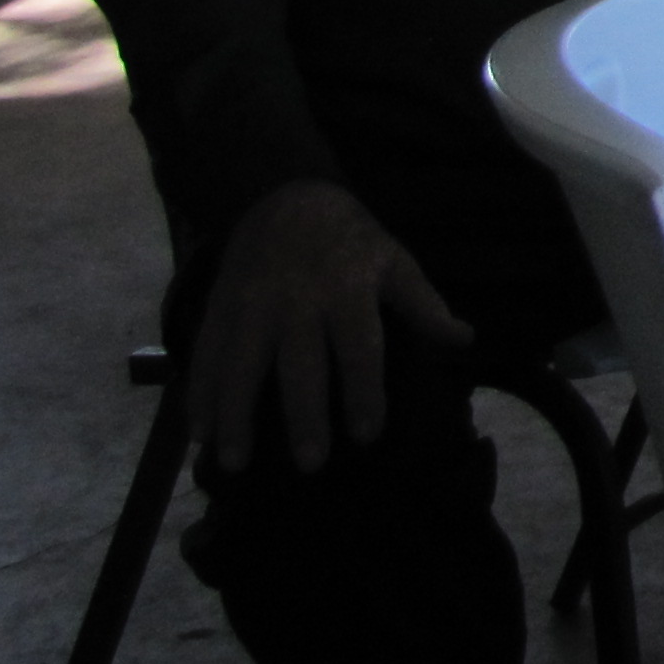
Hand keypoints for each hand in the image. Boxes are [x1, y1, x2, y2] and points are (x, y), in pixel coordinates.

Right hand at [191, 180, 468, 473]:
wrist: (285, 199)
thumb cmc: (350, 241)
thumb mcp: (394, 261)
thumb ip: (425, 305)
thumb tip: (466, 339)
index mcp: (347, 291)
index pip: (360, 348)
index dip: (365, 392)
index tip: (368, 436)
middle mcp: (297, 303)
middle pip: (301, 364)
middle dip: (304, 415)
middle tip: (311, 464)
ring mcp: (252, 307)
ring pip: (241, 365)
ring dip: (235, 415)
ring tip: (232, 462)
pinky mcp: (219, 310)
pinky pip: (206, 356)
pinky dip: (199, 395)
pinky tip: (198, 433)